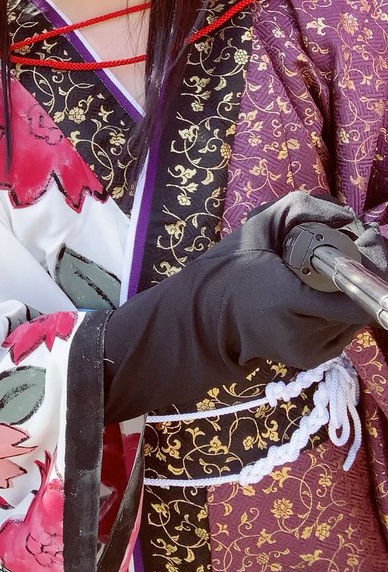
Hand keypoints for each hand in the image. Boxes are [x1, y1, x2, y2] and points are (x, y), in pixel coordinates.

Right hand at [103, 190, 376, 422]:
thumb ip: (300, 211)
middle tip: (349, 247)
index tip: (364, 239)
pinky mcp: (313, 360)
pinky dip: (342, 310)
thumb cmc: (230, 270)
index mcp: (287, 300)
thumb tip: (345, 216)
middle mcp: (303, 334)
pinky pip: (345, 331)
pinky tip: (321, 295)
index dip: (368, 266)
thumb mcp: (258, 230)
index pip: (355, 298)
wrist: (204, 317)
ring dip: (350, 293)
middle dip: (359, 274)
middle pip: (358, 304)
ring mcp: (310, 352)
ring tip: (328, 272)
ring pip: (355, 318)